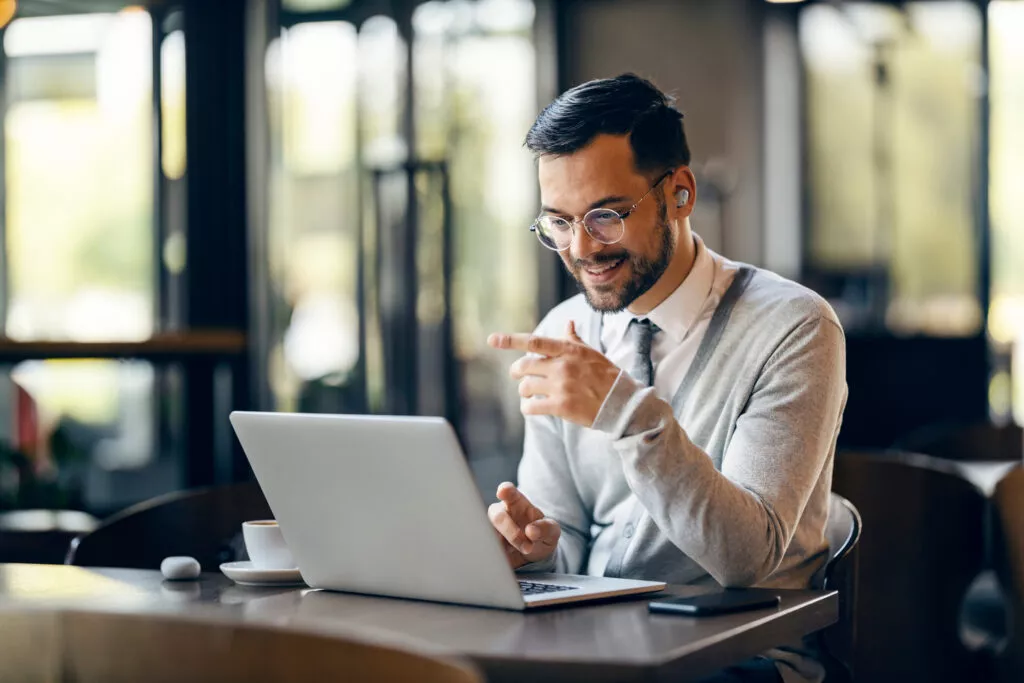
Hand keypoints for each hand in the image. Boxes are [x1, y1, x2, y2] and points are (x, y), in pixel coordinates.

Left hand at [487, 321, 621, 426]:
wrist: (621, 402)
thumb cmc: (606, 376)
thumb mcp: (591, 353)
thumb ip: (574, 340)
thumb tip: (568, 323)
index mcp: (568, 350)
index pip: (534, 342)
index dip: (510, 340)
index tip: (492, 339)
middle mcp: (562, 366)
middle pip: (524, 366)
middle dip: (516, 371)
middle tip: (518, 375)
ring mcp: (561, 387)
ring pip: (526, 387)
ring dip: (524, 391)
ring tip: (530, 393)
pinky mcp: (561, 407)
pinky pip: (531, 407)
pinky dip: (527, 408)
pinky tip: (532, 407)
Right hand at [487, 482, 559, 568]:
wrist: (534, 554)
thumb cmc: (541, 535)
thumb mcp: (552, 531)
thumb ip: (546, 528)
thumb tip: (531, 531)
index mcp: (517, 504)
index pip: (509, 492)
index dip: (505, 490)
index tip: (503, 491)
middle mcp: (501, 514)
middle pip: (497, 516)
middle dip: (511, 531)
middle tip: (527, 546)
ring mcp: (492, 530)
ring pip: (488, 534)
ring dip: (504, 547)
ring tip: (521, 553)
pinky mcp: (488, 546)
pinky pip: (486, 550)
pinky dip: (497, 557)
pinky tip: (507, 559)